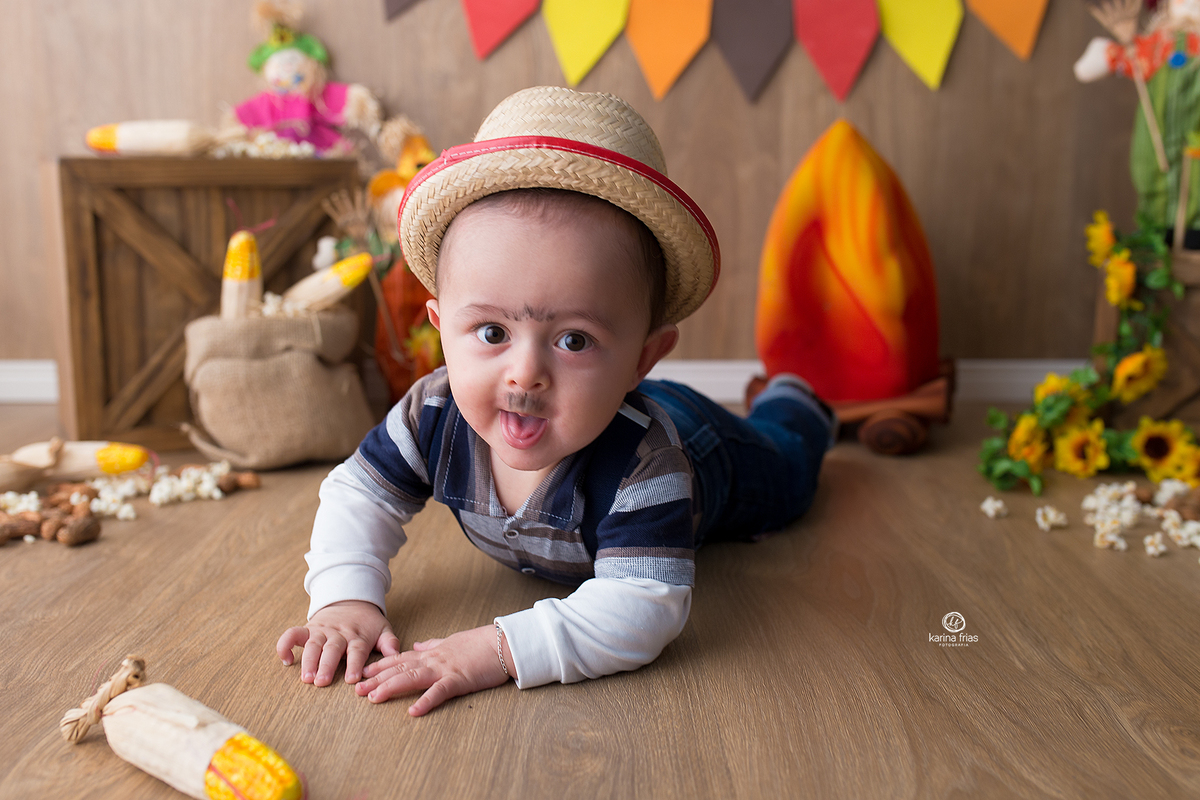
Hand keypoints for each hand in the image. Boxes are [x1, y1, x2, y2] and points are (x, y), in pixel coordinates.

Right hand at [276, 600, 400, 686]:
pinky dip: (286, 645)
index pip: (357, 650)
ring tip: (306, 677)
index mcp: (358, 636)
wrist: (350, 599)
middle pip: (332, 649)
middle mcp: (339, 633)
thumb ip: (389, 642)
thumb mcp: (382, 628)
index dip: (354, 663)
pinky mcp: (308, 629)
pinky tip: (286, 660)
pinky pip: (293, 634)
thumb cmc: (367, 622)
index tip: (352, 679)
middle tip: (321, 682)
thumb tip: (396, 654)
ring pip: (313, 644)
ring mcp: (322, 631)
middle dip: (326, 665)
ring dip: (308, 660)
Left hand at [355, 624, 512, 716]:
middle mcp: (433, 660)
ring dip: (391, 687)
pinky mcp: (459, 680)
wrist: (502, 642)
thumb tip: (418, 645)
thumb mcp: (452, 641)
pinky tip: (413, 711)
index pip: (400, 659)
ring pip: (412, 678)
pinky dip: (426, 701)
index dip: (380, 665)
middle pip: (400, 669)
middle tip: (356, 689)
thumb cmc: (480, 644)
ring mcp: (445, 669)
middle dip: (377, 679)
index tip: (362, 671)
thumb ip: (433, 644)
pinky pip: (439, 692)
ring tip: (373, 698)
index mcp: (432, 653)